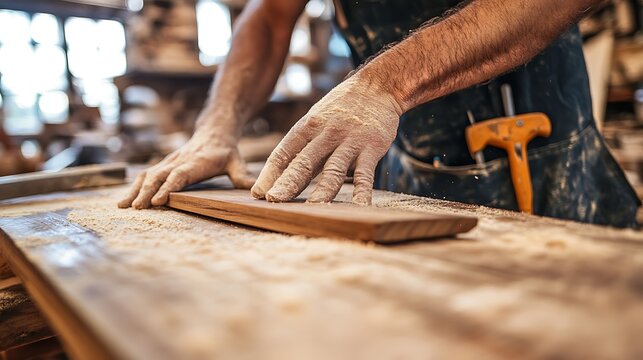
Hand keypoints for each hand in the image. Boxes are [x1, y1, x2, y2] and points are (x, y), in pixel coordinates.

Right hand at [118, 124, 254, 208]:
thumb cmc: (225, 150)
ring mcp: (169, 162)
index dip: (168, 187)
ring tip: (123, 206)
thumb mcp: (236, 162)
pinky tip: (125, 201)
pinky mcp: (163, 165)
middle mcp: (178, 161)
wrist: (214, 131)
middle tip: (137, 208)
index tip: (157, 200)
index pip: (179, 175)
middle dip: (146, 192)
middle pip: (159, 176)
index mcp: (195, 162)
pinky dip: (134, 187)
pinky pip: (146, 175)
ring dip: (135, 190)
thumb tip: (254, 191)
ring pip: (148, 175)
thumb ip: (242, 176)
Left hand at [251, 74, 400, 204]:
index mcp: (307, 126)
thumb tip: (280, 177)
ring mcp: (349, 141)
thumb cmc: (341, 108)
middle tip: (273, 201)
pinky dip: (362, 192)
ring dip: (323, 190)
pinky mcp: (372, 148)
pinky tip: (359, 206)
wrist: (377, 87)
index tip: (258, 193)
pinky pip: (365, 174)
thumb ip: (303, 148)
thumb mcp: (316, 119)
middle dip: (287, 183)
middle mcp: (326, 133)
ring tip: (312, 208)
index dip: (269, 174)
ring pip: (333, 169)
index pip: (283, 152)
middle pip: (303, 162)